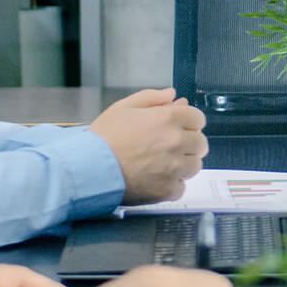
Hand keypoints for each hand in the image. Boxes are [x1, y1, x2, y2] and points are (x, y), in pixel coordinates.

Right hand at [88, 88, 208, 204]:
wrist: (85, 169)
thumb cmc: (101, 139)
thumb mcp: (122, 108)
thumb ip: (151, 98)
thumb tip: (172, 95)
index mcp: (167, 119)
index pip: (198, 118)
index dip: (188, 122)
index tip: (179, 128)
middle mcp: (175, 142)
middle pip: (200, 143)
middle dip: (188, 143)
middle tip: (167, 147)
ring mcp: (173, 168)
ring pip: (195, 165)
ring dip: (183, 165)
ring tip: (160, 164)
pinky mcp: (166, 190)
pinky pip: (181, 187)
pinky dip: (171, 185)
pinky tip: (155, 180)